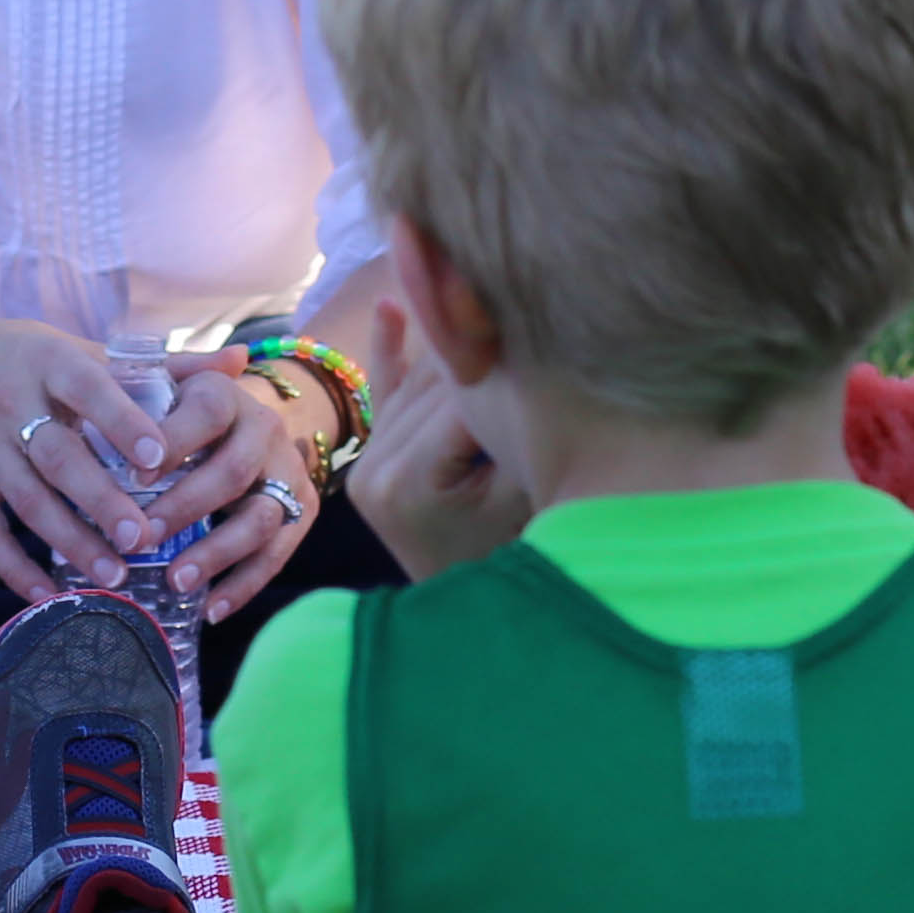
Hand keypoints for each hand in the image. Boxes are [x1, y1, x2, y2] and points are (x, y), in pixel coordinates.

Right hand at [0, 318, 183, 603]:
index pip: (88, 389)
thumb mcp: (88, 350)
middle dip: (99, 500)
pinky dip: (15, 570)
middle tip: (143, 537)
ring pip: (26, 501)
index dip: (121, 421)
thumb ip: (167, 365)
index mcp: (50, 362)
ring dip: (69, 541)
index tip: (158, 457)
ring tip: (113, 575)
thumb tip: (242, 360)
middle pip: (57, 457)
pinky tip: (49, 597)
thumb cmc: (31, 358)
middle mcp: (10, 403)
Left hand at [123, 353, 326, 621]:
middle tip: (140, 539)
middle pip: (232, 472)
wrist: (249, 420)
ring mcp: (288, 471)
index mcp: (224, 395)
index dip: (172, 443)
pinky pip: (278, 553)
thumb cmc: (181, 411)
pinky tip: (211, 610)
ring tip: (176, 581)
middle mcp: (264, 429)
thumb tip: (112, 373)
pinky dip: (244, 585)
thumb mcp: (162, 391)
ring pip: (260, 518)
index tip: (133, 478)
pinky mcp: (303, 509)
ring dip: (217, 553)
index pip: (205, 414)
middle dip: (186, 509)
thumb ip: (137, 387)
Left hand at [342, 308, 530, 577]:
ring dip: (454, 344)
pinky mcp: (375, 462)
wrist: (476, 628)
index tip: (543, 331)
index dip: (505, 367)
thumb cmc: (512, 563)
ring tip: (478, 283)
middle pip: (437, 385)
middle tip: (521, 298)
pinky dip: (391, 351)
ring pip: (419, 383)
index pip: (461, 400)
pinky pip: (384, 395)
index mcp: (403, 481)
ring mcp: (370, 464)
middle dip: (481, 350)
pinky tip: (389, 306)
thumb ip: (515, 435)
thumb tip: (527, 359)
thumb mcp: (522, 500)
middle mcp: (373, 468)